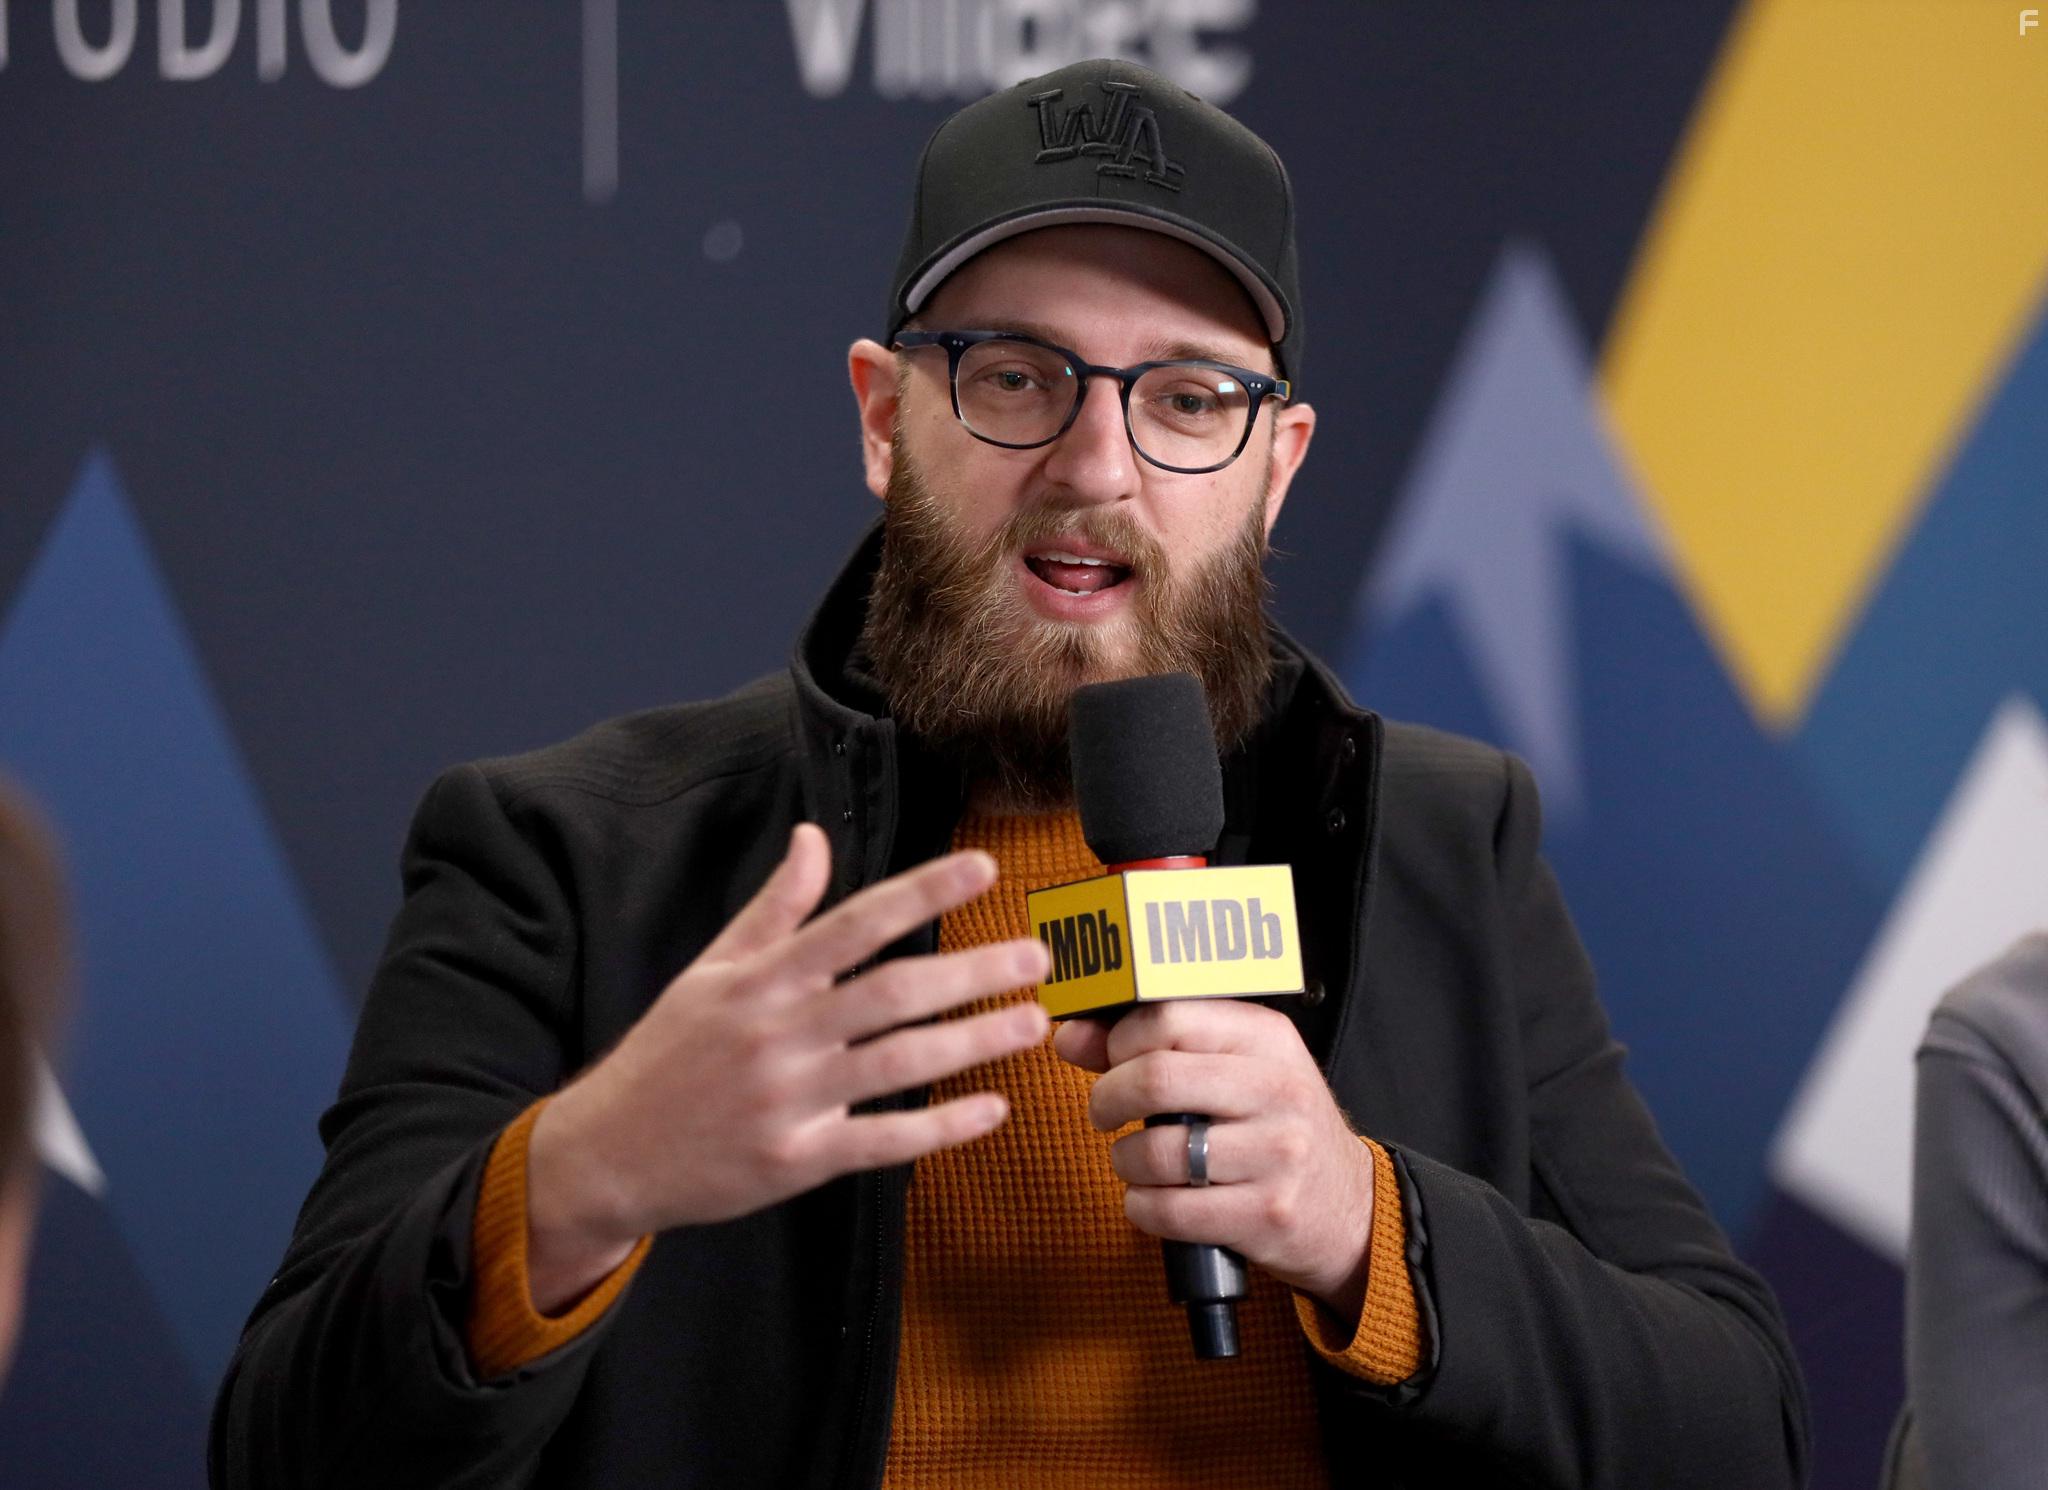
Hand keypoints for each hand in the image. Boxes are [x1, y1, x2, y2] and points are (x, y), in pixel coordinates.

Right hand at [524, 823, 1049, 1308]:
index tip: (983, 868)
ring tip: (1030, 1023)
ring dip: (972, 1043)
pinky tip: (990, 1109)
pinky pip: (880, 1142)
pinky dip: (939, 1128)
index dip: (923, 892)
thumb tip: (813, 836)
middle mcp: (778, 1033)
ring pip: (897, 1064)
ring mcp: (788, 1100)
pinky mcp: (795, 1162)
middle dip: (971, 971)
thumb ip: (774, 907)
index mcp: (761, 979)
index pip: (856, 922)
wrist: (604, 1154)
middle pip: (891, 992)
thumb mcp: (710, 970)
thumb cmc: (668, 1054)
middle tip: (1037, 956)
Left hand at [1053, 1000, 1374, 1319]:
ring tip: (1136, 1160)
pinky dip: (1142, 1207)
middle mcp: (1278, 1089)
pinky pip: (1171, 1211)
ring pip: (1156, 1151)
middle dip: (1108, 1098)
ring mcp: (1277, 1154)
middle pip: (1155, 1078)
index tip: (1111, 1060)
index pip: (1169, 1018)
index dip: (1119, 1041)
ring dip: (1124, 1160)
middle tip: (1104, 1112)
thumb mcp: (1232, 1068)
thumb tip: (1069, 1037)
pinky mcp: (1266, 1214)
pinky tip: (1152, 1199)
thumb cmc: (1271, 1126)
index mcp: (1267, 1038)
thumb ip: (1151, 1045)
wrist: (1347, 1206)